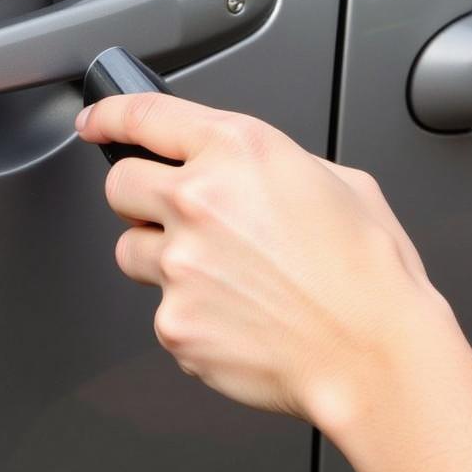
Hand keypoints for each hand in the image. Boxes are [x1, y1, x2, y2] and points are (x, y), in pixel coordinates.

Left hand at [76, 93, 454, 435]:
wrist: (375, 356)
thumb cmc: (368, 274)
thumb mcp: (338, 181)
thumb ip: (272, 165)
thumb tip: (243, 172)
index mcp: (238, 151)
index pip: (143, 115)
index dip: (109, 116)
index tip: (96, 123)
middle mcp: (198, 201)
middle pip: (119, 185)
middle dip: (142, 197)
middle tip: (179, 217)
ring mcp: (179, 265)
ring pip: (131, 249)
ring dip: (162, 257)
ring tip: (222, 276)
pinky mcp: (174, 323)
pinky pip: (160, 309)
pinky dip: (188, 312)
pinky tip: (235, 316)